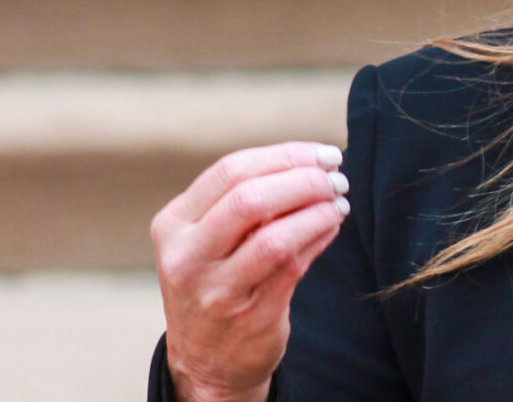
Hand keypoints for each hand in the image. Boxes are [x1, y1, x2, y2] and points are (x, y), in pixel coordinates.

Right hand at [151, 141, 349, 401]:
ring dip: (317, 211)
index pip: (230, 171)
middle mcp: (187, 257)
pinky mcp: (251, 316)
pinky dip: (320, 237)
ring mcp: (216, 290)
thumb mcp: (205, 238)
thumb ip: (242, 200)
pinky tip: (331, 225)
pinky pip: (294, 266)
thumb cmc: (215, 282)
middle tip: (335, 176)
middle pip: (250, 199)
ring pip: (275, 236)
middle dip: (304, 180)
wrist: (205, 360)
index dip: (284, 155)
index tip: (321, 153)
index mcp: (173, 224)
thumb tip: (309, 161)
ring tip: (338, 200)